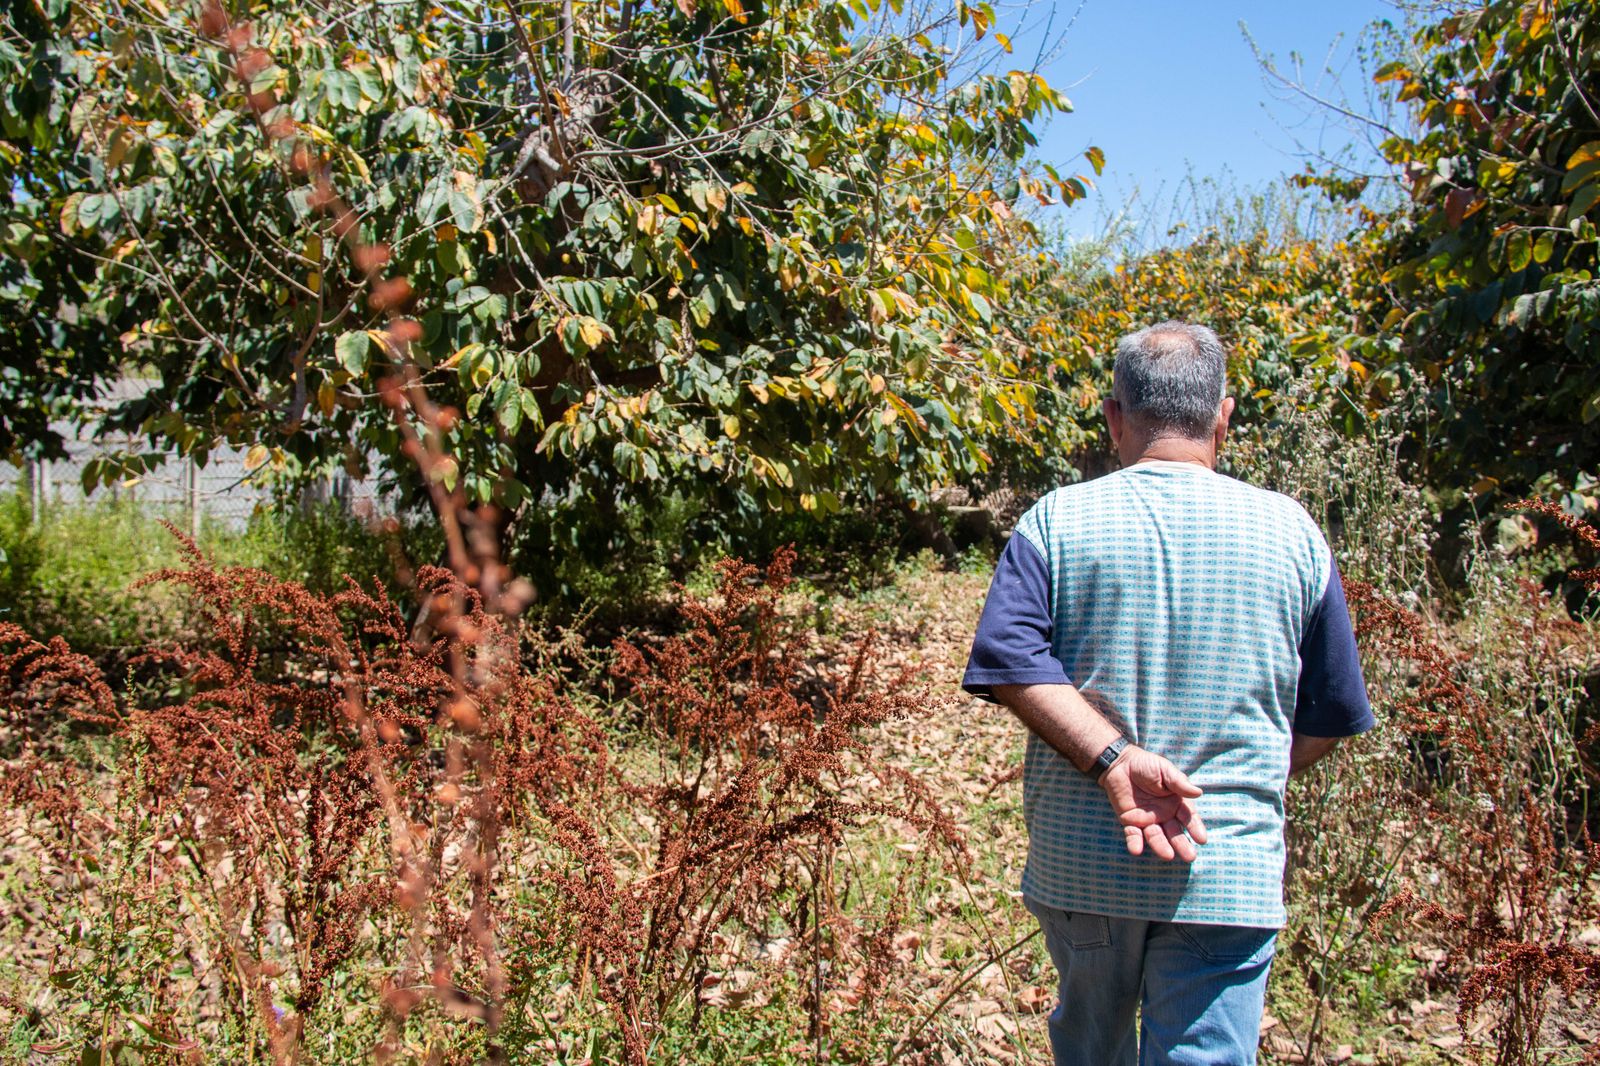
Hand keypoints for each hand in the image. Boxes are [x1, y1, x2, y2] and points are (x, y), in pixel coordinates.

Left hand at [1098, 745, 1207, 861]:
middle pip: (1174, 832)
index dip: (1195, 828)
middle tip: (1190, 857)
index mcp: (1176, 802)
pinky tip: (1136, 850)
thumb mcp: (1165, 770)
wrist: (1120, 763)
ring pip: (1156, 836)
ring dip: (1161, 846)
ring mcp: (1147, 820)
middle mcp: (1164, 814)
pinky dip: (1135, 843)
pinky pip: (1133, 834)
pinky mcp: (1130, 821)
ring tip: (1168, 856)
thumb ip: (1179, 782)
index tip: (1201, 840)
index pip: (1188, 818)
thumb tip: (1199, 792)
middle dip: (1182, 844)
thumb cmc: (1146, 765)